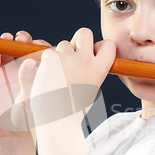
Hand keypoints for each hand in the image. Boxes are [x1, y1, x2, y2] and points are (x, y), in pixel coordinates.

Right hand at [0, 30, 50, 138]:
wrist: (9, 132)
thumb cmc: (27, 117)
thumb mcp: (29, 99)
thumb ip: (29, 81)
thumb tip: (29, 62)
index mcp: (37, 73)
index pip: (41, 53)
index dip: (40, 45)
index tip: (40, 44)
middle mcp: (22, 68)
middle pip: (23, 46)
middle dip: (23, 39)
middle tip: (22, 39)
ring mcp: (6, 69)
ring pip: (6, 49)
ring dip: (7, 40)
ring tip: (7, 37)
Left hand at [17, 28, 115, 154]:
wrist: (56, 122)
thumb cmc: (73, 111)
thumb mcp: (90, 89)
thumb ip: (90, 70)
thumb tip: (89, 55)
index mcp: (100, 69)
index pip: (108, 44)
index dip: (99, 47)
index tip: (93, 55)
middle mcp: (86, 60)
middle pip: (84, 32)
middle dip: (77, 41)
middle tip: (72, 58)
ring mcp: (68, 59)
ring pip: (62, 44)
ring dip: (59, 56)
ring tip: (56, 78)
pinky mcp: (50, 60)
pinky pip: (47, 54)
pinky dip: (45, 64)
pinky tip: (46, 79)